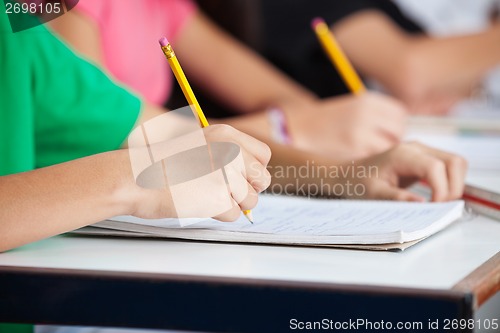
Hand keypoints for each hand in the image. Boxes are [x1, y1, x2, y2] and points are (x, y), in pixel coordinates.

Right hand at [130, 124, 271, 220]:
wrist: (135, 177)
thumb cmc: (161, 164)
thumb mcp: (199, 144)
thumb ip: (228, 154)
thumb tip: (252, 178)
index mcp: (227, 135)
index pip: (264, 155)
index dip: (255, 170)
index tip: (243, 177)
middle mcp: (231, 152)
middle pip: (262, 180)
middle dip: (248, 191)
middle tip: (224, 191)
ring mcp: (226, 175)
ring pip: (251, 200)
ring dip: (233, 204)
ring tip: (207, 196)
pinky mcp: (218, 198)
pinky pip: (234, 215)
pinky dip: (219, 215)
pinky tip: (200, 203)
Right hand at [285, 92, 407, 159]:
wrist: (296, 129)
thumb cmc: (324, 121)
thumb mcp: (352, 107)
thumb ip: (376, 114)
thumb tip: (399, 129)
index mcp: (367, 101)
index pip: (400, 114)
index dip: (396, 126)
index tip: (388, 133)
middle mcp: (366, 114)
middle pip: (398, 131)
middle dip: (392, 140)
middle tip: (380, 147)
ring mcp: (360, 134)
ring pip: (389, 147)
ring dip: (384, 153)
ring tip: (370, 155)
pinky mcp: (354, 152)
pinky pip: (375, 159)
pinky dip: (372, 161)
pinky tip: (360, 160)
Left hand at [345, 142, 466, 200]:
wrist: (352, 173)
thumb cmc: (360, 183)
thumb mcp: (373, 194)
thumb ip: (396, 198)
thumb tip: (422, 204)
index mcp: (402, 155)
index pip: (435, 167)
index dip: (441, 189)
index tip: (435, 208)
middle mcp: (416, 148)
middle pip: (454, 162)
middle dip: (454, 187)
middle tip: (440, 207)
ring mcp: (423, 151)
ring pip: (457, 163)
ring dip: (455, 184)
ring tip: (440, 203)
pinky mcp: (426, 158)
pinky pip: (450, 167)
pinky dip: (451, 182)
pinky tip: (437, 196)